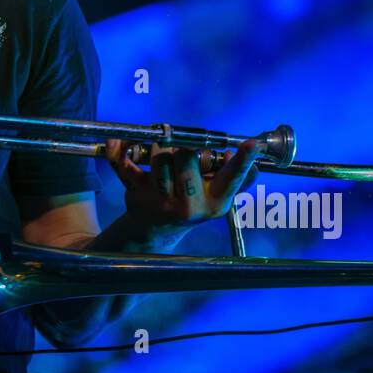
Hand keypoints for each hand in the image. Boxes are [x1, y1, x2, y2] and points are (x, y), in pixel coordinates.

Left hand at [102, 139, 262, 231]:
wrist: (156, 230)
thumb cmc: (191, 203)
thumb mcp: (217, 195)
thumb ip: (236, 177)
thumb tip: (255, 153)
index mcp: (215, 202)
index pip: (232, 178)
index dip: (242, 160)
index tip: (251, 144)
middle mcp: (190, 204)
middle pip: (187, 157)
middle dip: (183, 145)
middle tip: (182, 145)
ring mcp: (162, 201)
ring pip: (159, 157)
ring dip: (157, 146)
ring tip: (160, 149)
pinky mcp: (138, 195)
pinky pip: (124, 167)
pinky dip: (118, 152)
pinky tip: (117, 142)